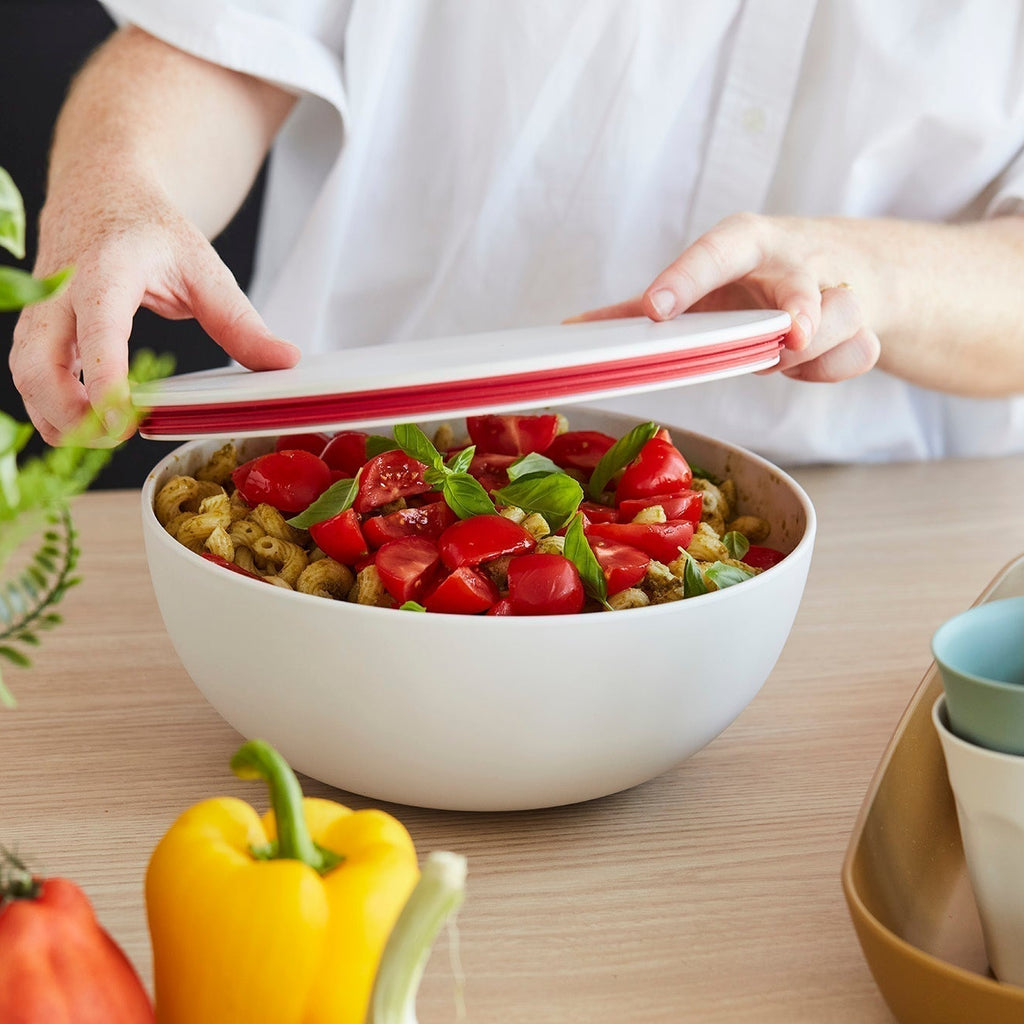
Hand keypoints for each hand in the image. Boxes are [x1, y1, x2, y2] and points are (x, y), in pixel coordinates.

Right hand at [9, 182, 298, 444]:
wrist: (103, 188)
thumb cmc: (153, 230)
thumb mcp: (206, 270)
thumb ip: (241, 322)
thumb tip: (284, 361)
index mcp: (107, 270)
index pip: (98, 332)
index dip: (104, 382)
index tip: (122, 421)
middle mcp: (61, 289)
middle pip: (37, 362)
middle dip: (68, 411)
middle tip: (113, 437)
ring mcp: (41, 308)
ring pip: (24, 372)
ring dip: (54, 415)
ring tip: (101, 437)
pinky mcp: (36, 325)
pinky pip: (28, 372)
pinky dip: (49, 404)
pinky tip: (84, 424)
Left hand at [572, 213, 881, 383]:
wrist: (854, 267)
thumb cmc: (760, 277)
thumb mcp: (705, 281)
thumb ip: (642, 307)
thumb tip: (574, 332)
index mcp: (745, 244)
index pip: (716, 251)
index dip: (685, 279)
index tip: (654, 310)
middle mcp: (794, 261)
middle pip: (799, 282)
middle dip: (799, 309)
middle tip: (790, 337)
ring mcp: (836, 290)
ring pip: (839, 320)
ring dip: (812, 351)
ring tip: (786, 353)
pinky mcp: (864, 324)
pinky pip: (856, 354)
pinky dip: (833, 368)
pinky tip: (817, 361)